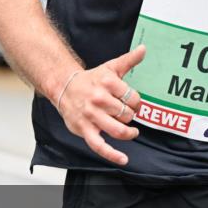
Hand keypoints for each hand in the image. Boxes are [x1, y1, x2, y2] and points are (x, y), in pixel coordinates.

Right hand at [57, 44, 145, 165]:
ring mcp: (91, 115)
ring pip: (118, 129)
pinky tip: (123, 159)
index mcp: (107, 82)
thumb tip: (144, 49)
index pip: (134, 98)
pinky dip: (112, 154)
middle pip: (127, 114)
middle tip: (124, 113)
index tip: (132, 103)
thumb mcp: (110, 68)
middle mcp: (99, 98)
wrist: (64, 87)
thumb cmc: (90, 80)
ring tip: (130, 131)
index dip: (136, 103)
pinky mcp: (84, 129)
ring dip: (128, 132)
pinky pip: (100, 145)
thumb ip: (129, 60)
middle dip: (130, 116)